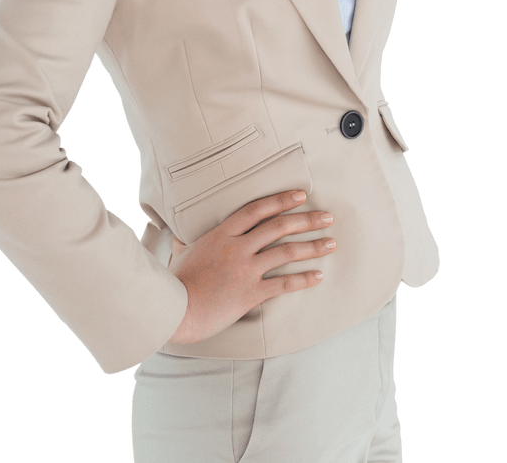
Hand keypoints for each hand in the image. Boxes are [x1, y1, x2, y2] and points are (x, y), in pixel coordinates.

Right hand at [166, 189, 335, 344]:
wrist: (175, 311)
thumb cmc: (175, 283)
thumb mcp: (180, 253)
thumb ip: (187, 241)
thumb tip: (181, 234)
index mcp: (222, 234)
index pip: (257, 209)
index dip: (281, 200)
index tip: (301, 195)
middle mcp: (237, 247)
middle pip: (279, 226)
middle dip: (307, 220)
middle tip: (327, 217)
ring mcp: (245, 269)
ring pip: (287, 252)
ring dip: (313, 247)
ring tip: (331, 243)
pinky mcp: (250, 293)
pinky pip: (284, 284)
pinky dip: (303, 279)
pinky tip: (318, 276)